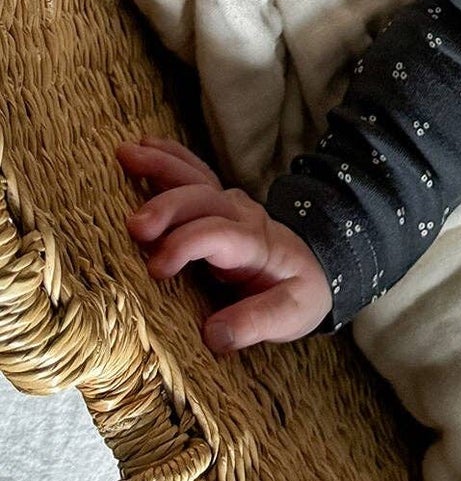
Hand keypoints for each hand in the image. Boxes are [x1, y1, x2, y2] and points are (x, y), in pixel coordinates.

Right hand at [117, 137, 332, 353]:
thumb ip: (256, 323)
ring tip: (125, 155)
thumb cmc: (298, 293)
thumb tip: (213, 334)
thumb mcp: (291, 314)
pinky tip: (141, 146)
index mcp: (257, 246)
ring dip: (161, 166)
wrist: (315, 266)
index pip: (220, 235)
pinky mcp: (218, 202)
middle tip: (134, 226)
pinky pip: (193, 173)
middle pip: (204, 200)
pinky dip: (168, 158)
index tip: (157, 268)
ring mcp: (230, 205)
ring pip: (196, 178)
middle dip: (168, 207)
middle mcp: (242, 217)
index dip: (187, 244)